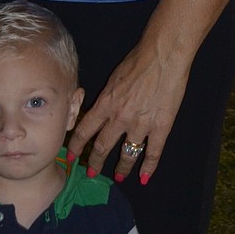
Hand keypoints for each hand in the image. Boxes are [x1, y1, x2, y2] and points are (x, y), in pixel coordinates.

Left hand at [66, 39, 189, 183]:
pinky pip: (153, 152)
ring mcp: (140, 124)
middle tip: (91, 173)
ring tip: (119, 177)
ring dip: (122, 168)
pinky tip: (145, 177)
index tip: (71, 157)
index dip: (76, 146)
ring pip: (127, 154)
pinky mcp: (160, 127)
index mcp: (106, 104)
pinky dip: (148, 167)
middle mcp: (119, 118)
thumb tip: (102, 109)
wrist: (163, 56)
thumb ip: (108, 97)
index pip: (84, 130)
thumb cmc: (139, 60)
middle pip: (102, 146)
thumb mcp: (114, 78)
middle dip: (94, 163)